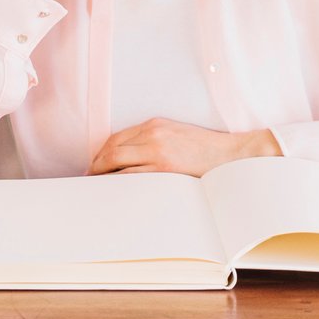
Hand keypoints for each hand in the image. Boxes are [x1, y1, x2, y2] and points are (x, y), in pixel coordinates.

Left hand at [89, 120, 281, 175]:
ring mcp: (158, 154)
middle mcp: (152, 136)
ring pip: (120, 166)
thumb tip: (126, 155)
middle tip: (89, 179)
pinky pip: (135, 178)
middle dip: (96, 166)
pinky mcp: (165, 170)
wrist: (230, 155)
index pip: (116, 138)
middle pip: (112, 151)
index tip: (94, 164)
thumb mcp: (175, 133)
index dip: (101, 153)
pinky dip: (122, 185)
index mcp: (154, 125)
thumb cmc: (203, 147)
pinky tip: (117, 192)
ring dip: (106, 178)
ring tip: (99, 189)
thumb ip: (152, 138)